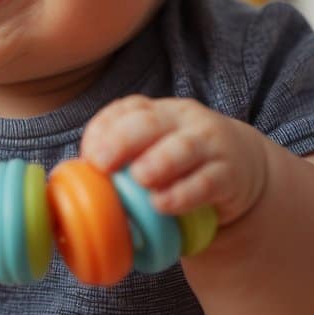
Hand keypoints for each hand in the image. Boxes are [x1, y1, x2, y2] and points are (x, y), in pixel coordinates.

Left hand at [80, 95, 269, 226]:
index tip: (89, 157)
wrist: (239, 168)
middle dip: (121, 141)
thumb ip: (121, 161)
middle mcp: (182, 119)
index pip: (124, 110)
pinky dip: (183, 193)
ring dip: (158, 162)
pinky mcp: (229, 173)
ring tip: (140, 179)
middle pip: (149, 122)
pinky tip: (164, 205)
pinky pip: (207, 181)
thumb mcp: (151, 151)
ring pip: (183, 147)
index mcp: (155, 111)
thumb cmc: (179, 164)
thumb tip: (74, 186)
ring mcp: (208, 143)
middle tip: (102, 164)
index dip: (102, 131)